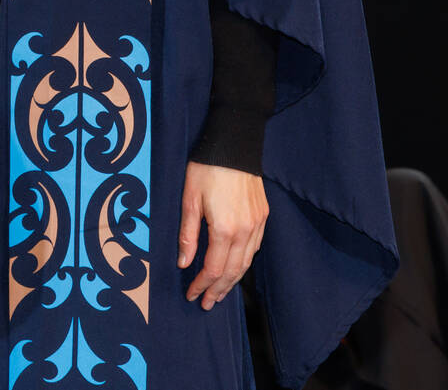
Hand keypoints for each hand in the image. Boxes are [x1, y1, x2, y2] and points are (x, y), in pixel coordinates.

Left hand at [177, 161, 267, 309]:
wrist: (234, 143)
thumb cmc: (206, 168)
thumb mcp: (189, 198)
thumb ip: (188, 234)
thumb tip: (184, 262)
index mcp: (224, 229)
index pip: (213, 269)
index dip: (202, 285)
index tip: (191, 295)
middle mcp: (245, 230)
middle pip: (232, 272)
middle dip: (218, 290)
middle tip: (207, 304)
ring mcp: (257, 223)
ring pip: (246, 262)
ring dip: (233, 281)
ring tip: (220, 293)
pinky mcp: (263, 215)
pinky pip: (255, 247)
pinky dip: (244, 262)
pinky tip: (235, 267)